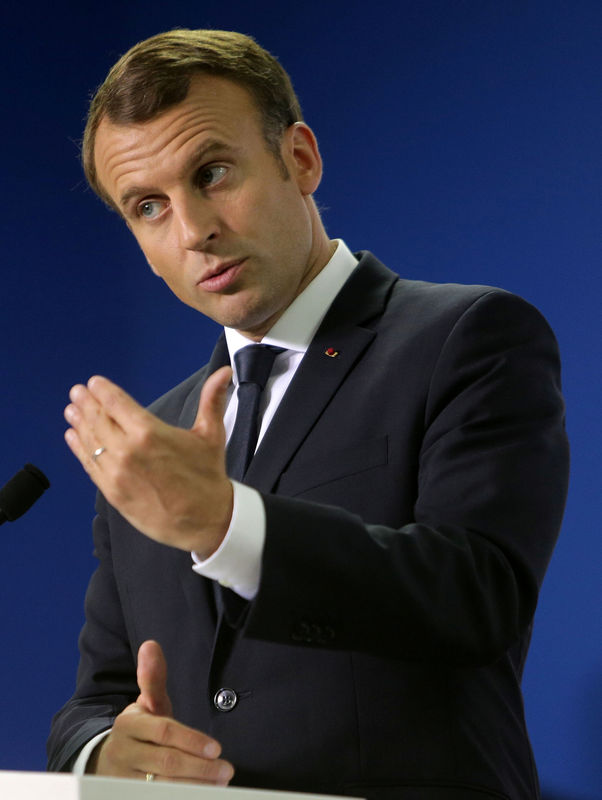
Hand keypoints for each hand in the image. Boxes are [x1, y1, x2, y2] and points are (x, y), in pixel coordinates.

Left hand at [64, 367, 232, 557]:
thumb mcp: (211, 434)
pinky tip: (73, 437)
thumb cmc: (208, 476)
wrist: (206, 520)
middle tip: (77, 392)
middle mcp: (128, 451)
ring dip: (79, 423)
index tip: (95, 383)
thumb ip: (212, 400)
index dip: (103, 391)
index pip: (116, 404)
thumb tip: (224, 372)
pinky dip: (79, 449)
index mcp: (149, 433)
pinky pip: (90, 465)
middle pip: (98, 419)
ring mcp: (117, 473)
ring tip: (71, 410)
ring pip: (91, 442)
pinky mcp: (113, 492)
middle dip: (86, 403)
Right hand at [88, 641, 233, 783]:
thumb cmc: (139, 731)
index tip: (216, 748)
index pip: (164, 732)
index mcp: (128, 725)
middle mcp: (122, 753)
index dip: (192, 740)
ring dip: (194, 786)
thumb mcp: (146, 705)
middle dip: (200, 767)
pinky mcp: (123, 796)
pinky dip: (180, 797)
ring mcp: (122, 780)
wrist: (106, 762)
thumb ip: (153, 678)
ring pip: (162, 787)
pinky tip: (201, 794)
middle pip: (165, 763)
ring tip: (219, 784)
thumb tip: (151, 644)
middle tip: (226, 770)